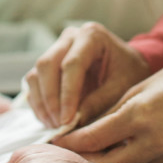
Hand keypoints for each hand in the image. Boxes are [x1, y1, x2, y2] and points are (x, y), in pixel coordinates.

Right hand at [25, 22, 149, 127]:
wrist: (128, 65)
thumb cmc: (129, 72)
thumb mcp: (122, 88)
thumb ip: (98, 102)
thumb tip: (72, 124)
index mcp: (91, 36)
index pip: (72, 64)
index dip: (67, 94)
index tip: (67, 121)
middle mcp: (69, 38)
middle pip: (46, 65)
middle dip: (50, 99)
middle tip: (59, 125)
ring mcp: (56, 49)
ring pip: (36, 74)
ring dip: (41, 103)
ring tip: (54, 126)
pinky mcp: (48, 64)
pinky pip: (34, 83)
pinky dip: (38, 104)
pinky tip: (50, 121)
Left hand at [52, 57, 162, 162]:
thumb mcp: (138, 90)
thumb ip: (112, 113)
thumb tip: (84, 130)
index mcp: (139, 115)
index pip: (94, 138)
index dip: (70, 144)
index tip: (55, 144)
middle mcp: (154, 140)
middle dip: (84, 162)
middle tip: (67, 159)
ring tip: (91, 160)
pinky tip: (125, 156)